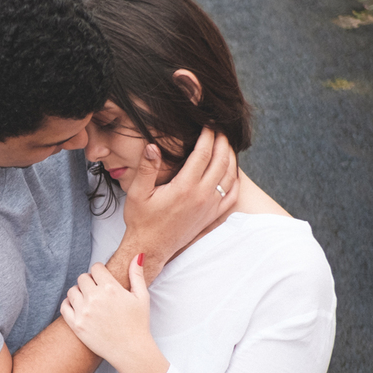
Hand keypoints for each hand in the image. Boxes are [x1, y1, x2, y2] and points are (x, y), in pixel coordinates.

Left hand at [60, 256, 167, 372]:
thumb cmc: (138, 324)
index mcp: (111, 288)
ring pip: (72, 291)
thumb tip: (138, 255)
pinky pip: (64, 306)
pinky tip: (80, 309)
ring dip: (79, 293)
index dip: (100, 272)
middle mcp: (95, 298)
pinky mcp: (76, 325)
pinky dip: (69, 305)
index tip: (103, 279)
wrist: (131, 351)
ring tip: (89, 301)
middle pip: (83, 278)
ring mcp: (84, 312)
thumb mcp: (142, 297)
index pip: (96, 268)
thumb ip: (137, 274)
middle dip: (90, 282)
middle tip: (97, 292)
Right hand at [122, 128, 237, 279]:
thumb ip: (146, 168)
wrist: (150, 249)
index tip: (208, 124)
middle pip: (221, 162)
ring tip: (227, 145)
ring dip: (231, 158)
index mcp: (185, 187)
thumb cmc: (141, 221)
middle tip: (220, 129)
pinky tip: (233, 173)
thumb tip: (152, 146)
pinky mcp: (211, 217)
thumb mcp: (137, 193)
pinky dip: (235, 181)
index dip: (208, 136)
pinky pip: (231, 196)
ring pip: (230, 177)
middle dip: (222, 142)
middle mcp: (202, 197)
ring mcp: (209, 208)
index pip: (203, 154)